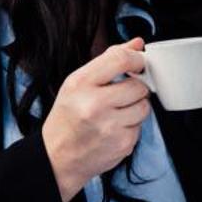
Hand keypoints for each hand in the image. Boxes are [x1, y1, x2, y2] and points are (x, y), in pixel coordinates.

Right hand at [41, 39, 151, 201]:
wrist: (57, 158)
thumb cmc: (67, 117)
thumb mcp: (77, 83)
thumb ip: (109, 60)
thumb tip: (137, 44)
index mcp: (80, 84)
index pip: (120, 60)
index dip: (137, 59)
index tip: (139, 63)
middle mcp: (94, 105)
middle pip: (138, 85)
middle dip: (135, 88)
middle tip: (121, 95)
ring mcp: (110, 126)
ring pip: (144, 106)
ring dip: (135, 108)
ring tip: (116, 113)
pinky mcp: (122, 144)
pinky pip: (141, 127)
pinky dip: (131, 126)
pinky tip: (114, 129)